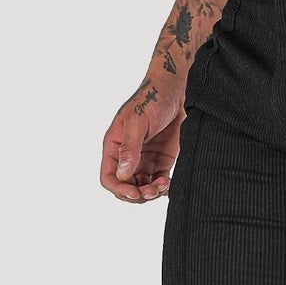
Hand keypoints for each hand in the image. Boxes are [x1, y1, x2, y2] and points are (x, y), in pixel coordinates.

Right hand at [101, 78, 183, 202]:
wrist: (176, 90)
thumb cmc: (152, 99)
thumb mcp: (137, 122)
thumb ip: (130, 148)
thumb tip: (122, 174)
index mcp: (115, 146)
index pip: (109, 177)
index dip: (120, 189)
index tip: (135, 193)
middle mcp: (127, 156)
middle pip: (125, 186)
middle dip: (138, 194)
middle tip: (154, 191)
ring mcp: (145, 159)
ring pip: (142, 188)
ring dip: (151, 193)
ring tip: (164, 185)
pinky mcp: (162, 160)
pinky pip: (158, 182)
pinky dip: (163, 188)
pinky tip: (169, 185)